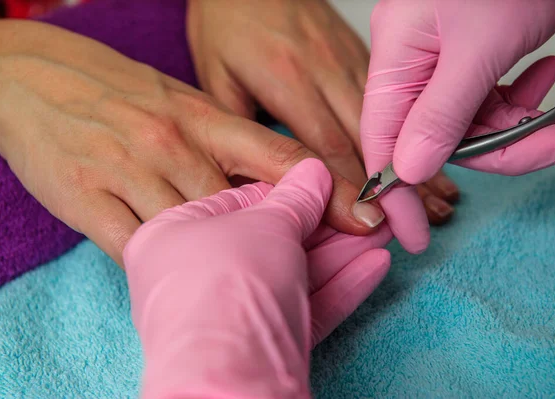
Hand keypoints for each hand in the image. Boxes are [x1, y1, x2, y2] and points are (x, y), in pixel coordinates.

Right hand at [0, 20, 378, 265]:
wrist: (35, 79)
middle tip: (312, 270)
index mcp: (205, 118)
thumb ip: (232, 142)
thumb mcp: (185, 104)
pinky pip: (136, 249)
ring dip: (220, 260)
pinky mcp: (87, 199)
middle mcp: (174, 144)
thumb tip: (283, 182)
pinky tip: (176, 276)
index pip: (281, 157)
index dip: (330, 191)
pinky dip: (161, 267)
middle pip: (243, 207)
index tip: (366, 220)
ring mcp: (129, 172)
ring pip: (192, 231)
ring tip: (240, 281)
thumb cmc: (122, 95)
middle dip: (280, 243)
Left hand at [123, 159, 390, 397]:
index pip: (236, 201)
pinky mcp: (258, 350)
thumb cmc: (228, 283)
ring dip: (341, 253)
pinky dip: (339, 287)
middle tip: (364, 207)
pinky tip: (377, 265)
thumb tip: (314, 172)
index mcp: (171, 237)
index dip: (286, 189)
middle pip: (270, 241)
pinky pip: (302, 308)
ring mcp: (226, 316)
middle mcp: (193, 278)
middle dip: (325, 223)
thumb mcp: (266, 225)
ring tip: (383, 231)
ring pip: (292, 275)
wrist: (231, 379)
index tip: (326, 180)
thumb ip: (295, 198)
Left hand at [187, 0, 459, 227]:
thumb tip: (249, 176)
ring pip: (388, 123)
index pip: (325, 149)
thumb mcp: (215, 73)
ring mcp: (346, 62)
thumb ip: (237, 127)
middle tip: (419, 229)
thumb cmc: (227, 20)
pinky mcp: (358, 55)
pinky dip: (414, 132)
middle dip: (395, 190)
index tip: (369, 226)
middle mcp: (325, 73)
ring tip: (442, 204)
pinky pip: (391, 99)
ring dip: (416, 165)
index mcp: (288, 80)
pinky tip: (433, 152)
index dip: (349, 192)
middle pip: (366, 142)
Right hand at [361, 0, 554, 252]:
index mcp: (396, 59)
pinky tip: (547, 79)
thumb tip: (410, 169)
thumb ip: (439, 114)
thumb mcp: (477, 48)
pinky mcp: (473, 60)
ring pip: (473, 127)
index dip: (397, 193)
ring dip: (526, 128)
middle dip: (503, 151)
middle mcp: (414, 65)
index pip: (382, 142)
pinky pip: (492, 104)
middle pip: (439, 140)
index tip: (413, 236)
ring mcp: (444, 63)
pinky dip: (527, 104)